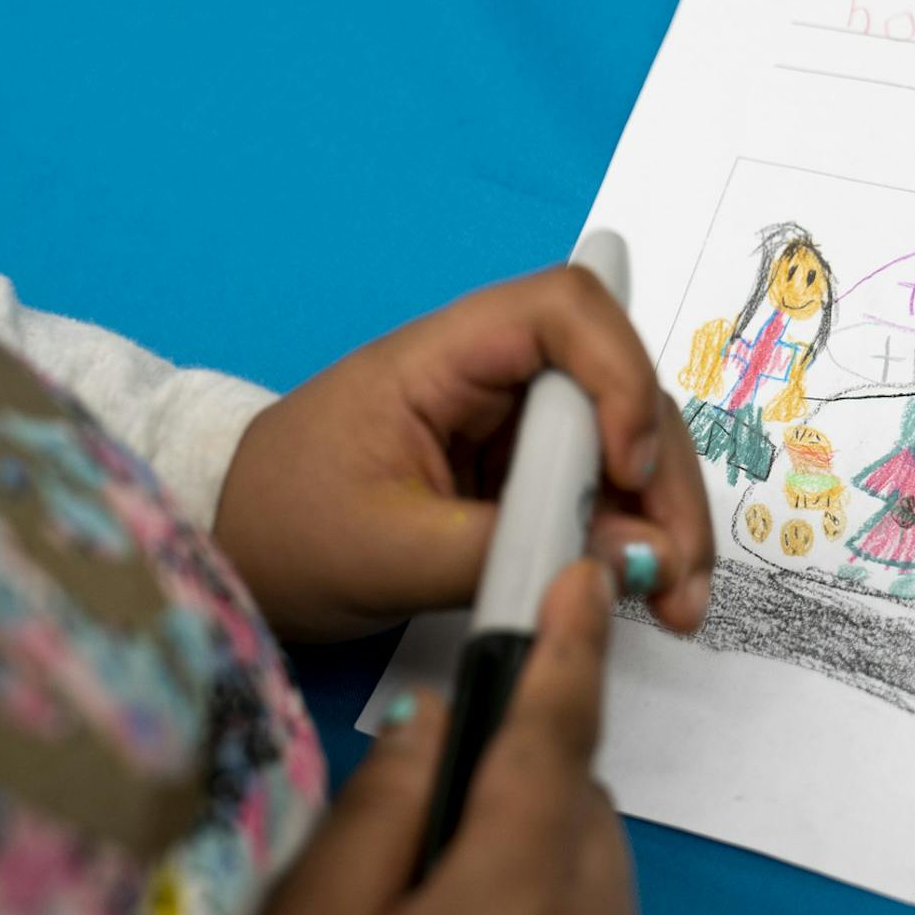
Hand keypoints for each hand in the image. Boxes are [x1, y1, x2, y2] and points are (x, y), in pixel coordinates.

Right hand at [213, 561, 685, 914]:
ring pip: (601, 903)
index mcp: (518, 893)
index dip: (565, 643)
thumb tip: (434, 720)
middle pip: (583, 819)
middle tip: (429, 864)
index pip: (556, 731)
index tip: (578, 576)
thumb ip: (374, 816)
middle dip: (524, 804)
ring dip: (540, 899)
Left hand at [214, 265, 714, 639]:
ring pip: (625, 442)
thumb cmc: (286, 530)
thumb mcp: (389, 555)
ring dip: (664, 517)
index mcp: (442, 357)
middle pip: (618, 386)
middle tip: (680, 573)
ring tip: (677, 602)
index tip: (627, 469)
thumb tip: (639, 560)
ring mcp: (513, 424)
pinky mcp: (523, 474)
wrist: (234, 553)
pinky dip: (634, 539)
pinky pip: (601, 490)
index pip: (562, 312)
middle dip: (665, 476)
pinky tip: (650, 593)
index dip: (617, 375)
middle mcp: (493, 374)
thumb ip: (509, 552)